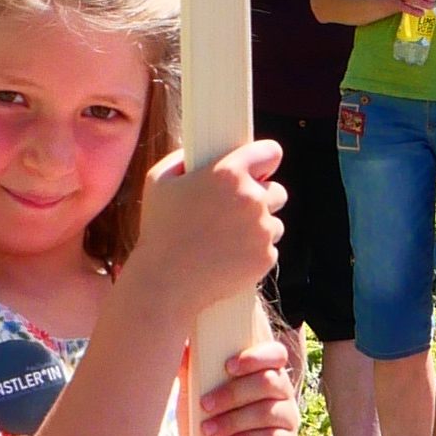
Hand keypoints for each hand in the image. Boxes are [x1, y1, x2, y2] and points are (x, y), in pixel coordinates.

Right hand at [126, 138, 287, 329]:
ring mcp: (261, 230)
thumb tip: (197, 155)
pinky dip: (254, 253)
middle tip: (234, 212)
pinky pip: (269, 249)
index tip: (257, 170)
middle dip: (261, 198)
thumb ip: (181, 159)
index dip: (264, 161)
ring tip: (227, 239)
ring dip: (258, 228)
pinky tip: (229, 258)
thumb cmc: (158, 230)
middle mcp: (251, 198)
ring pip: (274, 223)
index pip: (271, 152)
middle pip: (278, 191)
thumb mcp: (158, 182)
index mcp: (228, 173)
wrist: (165, 283)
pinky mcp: (265, 257)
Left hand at [195, 329, 301, 435]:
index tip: (227, 367)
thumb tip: (184, 348)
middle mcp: (283, 392)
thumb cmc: (209, 420)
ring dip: (233, 421)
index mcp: (266, 371)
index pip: (275, 354)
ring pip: (268, 412)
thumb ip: (191, 370)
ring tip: (207, 431)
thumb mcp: (195, 394)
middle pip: (268, 382)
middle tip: (204, 405)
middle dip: (232, 394)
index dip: (256, 357)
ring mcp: (288, 418)